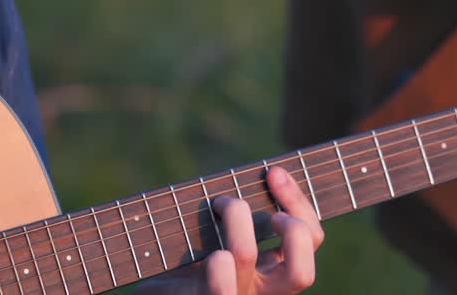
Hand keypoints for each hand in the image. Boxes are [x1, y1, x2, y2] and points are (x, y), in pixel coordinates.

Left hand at [135, 166, 324, 293]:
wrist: (146, 287)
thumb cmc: (179, 254)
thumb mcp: (217, 229)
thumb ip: (241, 212)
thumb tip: (262, 173)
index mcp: (268, 272)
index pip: (310, 240)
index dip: (300, 203)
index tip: (274, 172)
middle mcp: (256, 290)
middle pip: (301, 274)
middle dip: (293, 230)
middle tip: (271, 213)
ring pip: (245, 256)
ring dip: (234, 218)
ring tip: (218, 205)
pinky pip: (220, 286)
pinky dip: (217, 263)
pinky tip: (205, 253)